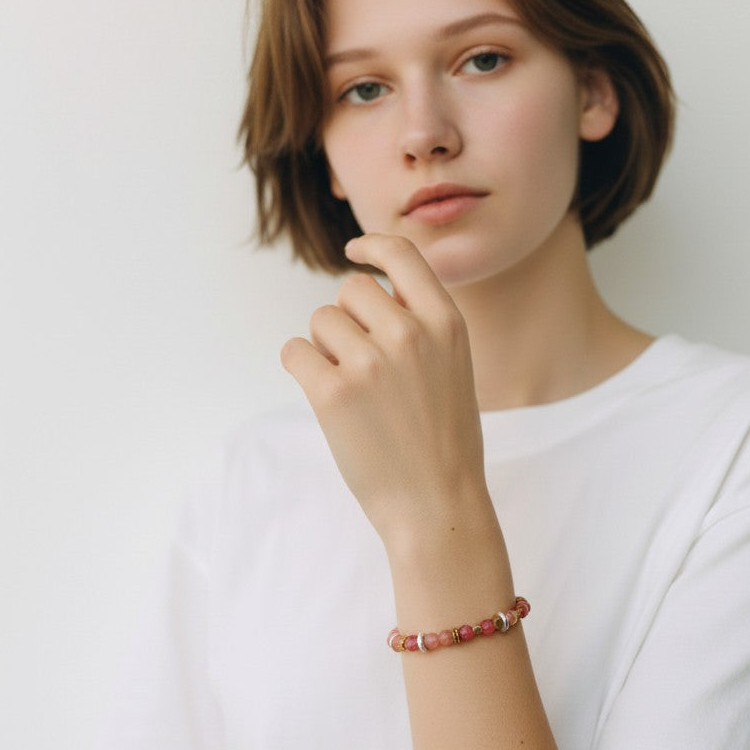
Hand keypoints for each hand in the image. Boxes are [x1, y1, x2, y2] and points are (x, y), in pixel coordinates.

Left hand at [281, 234, 488, 550]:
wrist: (438, 503)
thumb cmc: (445, 440)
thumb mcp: (454, 367)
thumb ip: (422, 325)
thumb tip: (365, 291)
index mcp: (446, 323)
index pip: (403, 255)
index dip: (372, 246)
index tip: (353, 250)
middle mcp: (410, 333)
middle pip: (350, 289)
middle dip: (347, 318)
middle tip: (361, 362)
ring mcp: (371, 362)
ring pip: (320, 321)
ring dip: (325, 348)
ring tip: (354, 390)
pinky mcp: (333, 393)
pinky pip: (294, 352)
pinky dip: (301, 369)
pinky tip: (325, 397)